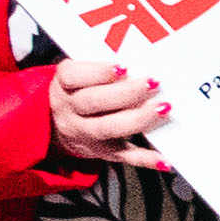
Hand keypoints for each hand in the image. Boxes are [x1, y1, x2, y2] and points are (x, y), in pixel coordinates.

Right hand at [49, 56, 168, 154]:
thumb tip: (138, 62)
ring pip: (108, 129)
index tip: (124, 67)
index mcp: (64, 85)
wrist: (57, 127)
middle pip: (94, 102)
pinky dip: (145, 159)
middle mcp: (70, 111)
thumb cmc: (77, 91)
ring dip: (138, 119)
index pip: (73, 77)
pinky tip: (162, 158)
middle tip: (152, 84)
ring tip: (162, 109)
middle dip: (126, 93)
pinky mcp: (102, 152)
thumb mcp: (77, 74)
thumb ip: (100, 68)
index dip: (98, 72)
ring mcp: (85, 134)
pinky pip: (124, 157)